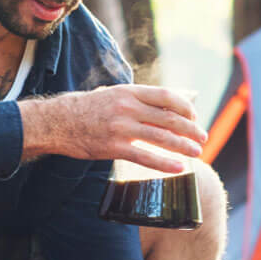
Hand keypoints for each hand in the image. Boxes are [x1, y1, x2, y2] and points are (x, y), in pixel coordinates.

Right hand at [27, 85, 205, 168]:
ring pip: (161, 138)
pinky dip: (165, 163)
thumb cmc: (88, 108)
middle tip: (203, 137)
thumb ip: (141, 98)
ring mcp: (120, 128)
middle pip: (169, 118)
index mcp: (129, 91)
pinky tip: (179, 168)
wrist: (57, 122)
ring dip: (183, 146)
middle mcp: (127, 107)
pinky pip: (145, 157)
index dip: (185, 107)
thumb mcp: (115, 94)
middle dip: (190, 129)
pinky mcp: (113, 148)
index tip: (194, 116)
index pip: (166, 96)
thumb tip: (175, 100)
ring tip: (197, 152)